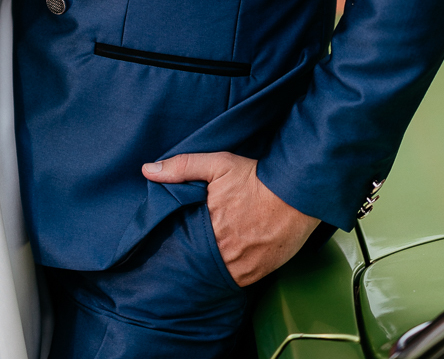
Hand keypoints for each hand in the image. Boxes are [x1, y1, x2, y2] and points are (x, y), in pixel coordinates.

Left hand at [143, 151, 318, 286]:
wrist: (297, 192)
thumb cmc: (255, 177)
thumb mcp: (217, 164)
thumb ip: (181, 167)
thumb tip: (147, 170)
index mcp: (208, 227)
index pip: (180, 244)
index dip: (174, 243)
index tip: (168, 241)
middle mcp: (224, 253)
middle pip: (197, 262)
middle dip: (191, 257)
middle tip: (187, 250)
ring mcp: (243, 267)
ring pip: (215, 274)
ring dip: (210, 267)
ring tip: (206, 257)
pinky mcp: (260, 273)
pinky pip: (237, 280)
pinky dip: (230, 272)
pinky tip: (226, 262)